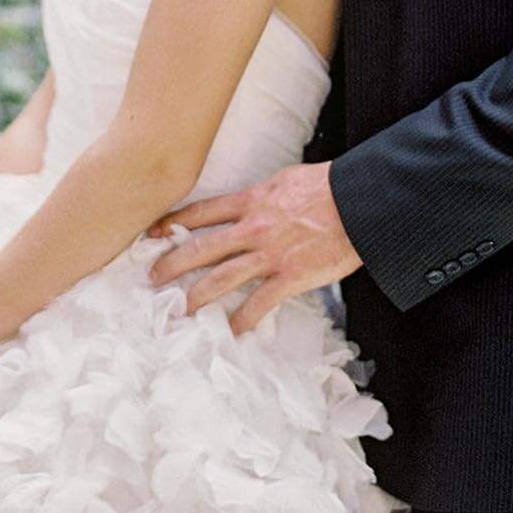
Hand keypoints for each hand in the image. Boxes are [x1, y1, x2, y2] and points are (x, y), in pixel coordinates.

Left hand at [144, 161, 361, 334]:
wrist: (360, 203)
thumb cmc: (328, 186)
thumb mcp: (285, 180)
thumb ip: (262, 194)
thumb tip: (250, 200)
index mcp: (251, 200)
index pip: (202, 212)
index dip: (174, 222)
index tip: (153, 232)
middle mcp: (253, 227)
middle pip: (202, 247)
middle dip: (172, 264)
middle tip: (152, 278)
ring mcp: (270, 253)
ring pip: (222, 277)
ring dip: (197, 296)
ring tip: (181, 310)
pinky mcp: (291, 276)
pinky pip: (260, 302)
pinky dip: (244, 319)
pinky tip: (233, 332)